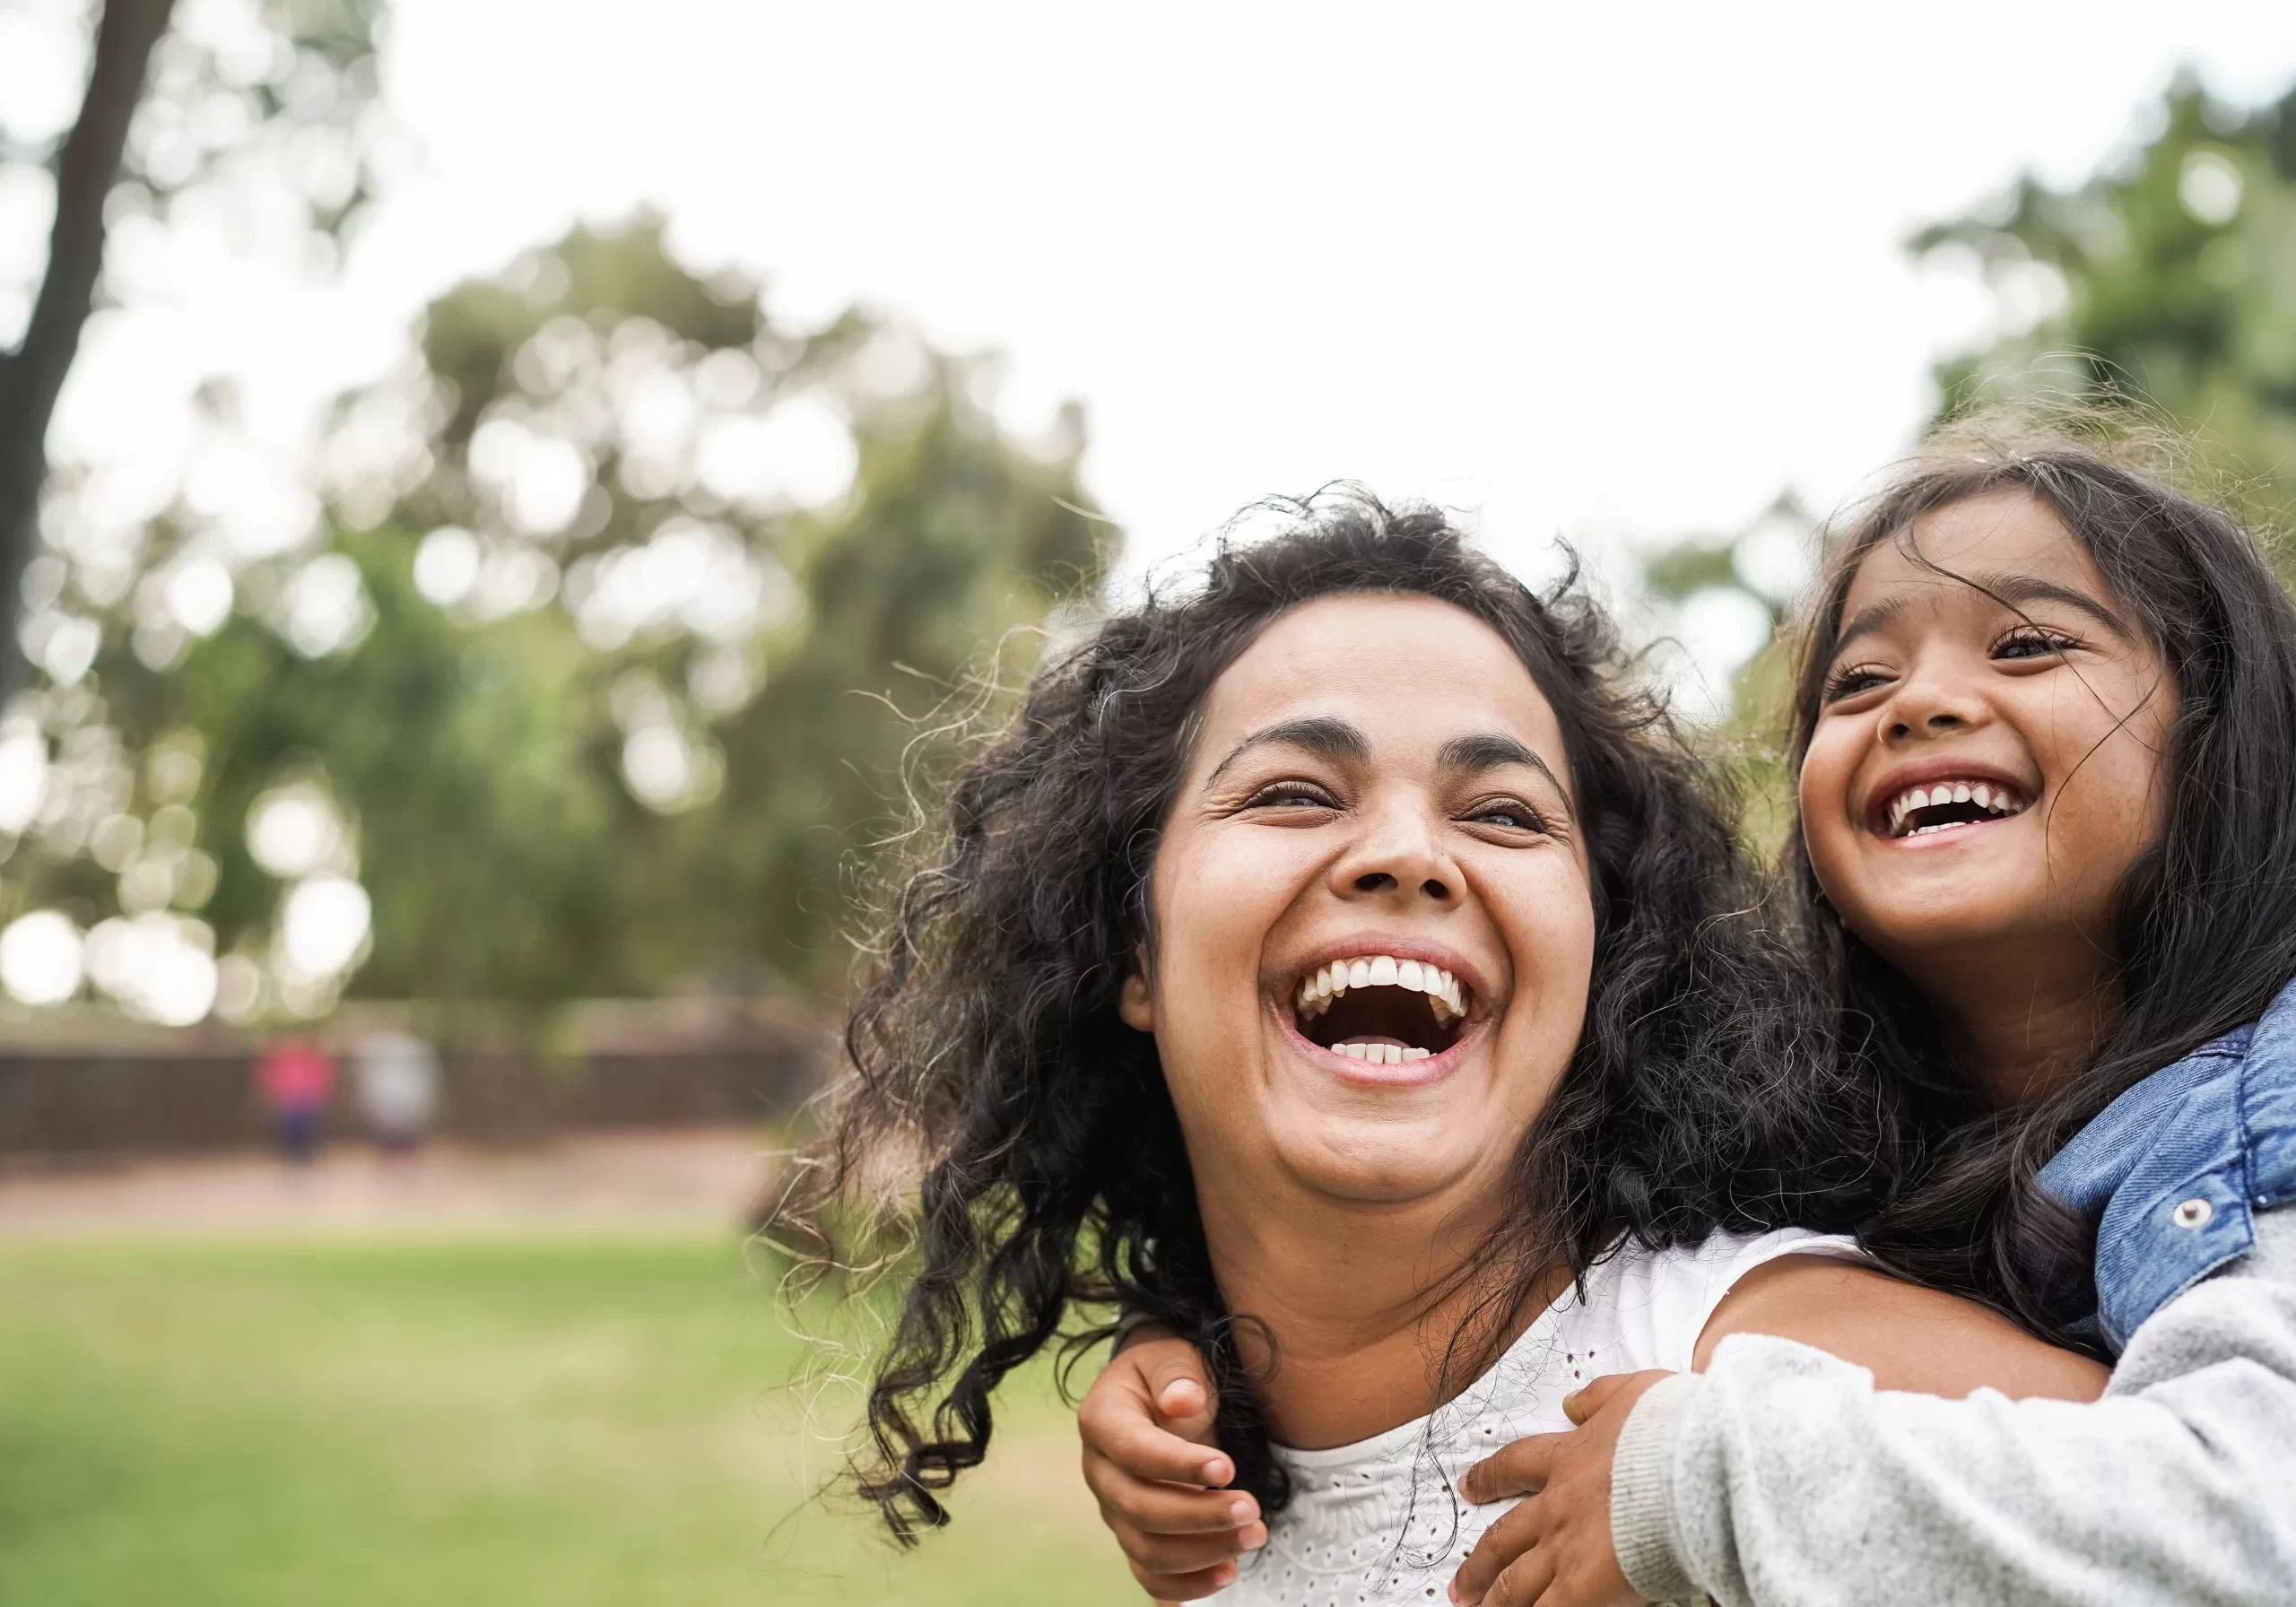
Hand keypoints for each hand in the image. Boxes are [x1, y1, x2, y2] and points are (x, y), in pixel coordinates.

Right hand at [1079, 1331, 1265, 1599]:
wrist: (1159, 1393)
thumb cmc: (1168, 1374)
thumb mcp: (1173, 1356)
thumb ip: (1178, 1375)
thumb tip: (1182, 1402)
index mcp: (1101, 1420)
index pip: (1133, 1451)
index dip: (1178, 1464)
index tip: (1229, 1468)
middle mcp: (1100, 1472)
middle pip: (1139, 1509)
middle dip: (1199, 1516)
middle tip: (1252, 1510)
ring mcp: (1114, 1510)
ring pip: (1147, 1550)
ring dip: (1202, 1552)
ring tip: (1254, 1537)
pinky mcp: (1134, 1536)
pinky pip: (1151, 1575)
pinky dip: (1186, 1585)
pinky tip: (1227, 1573)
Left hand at [1448, 1370, 1669, 1606]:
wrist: (1691, 1465)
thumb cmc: (1671, 1430)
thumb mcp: (1632, 1393)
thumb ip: (1598, 1397)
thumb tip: (1573, 1403)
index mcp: (1568, 1459)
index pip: (1515, 1466)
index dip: (1489, 1478)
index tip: (1469, 1487)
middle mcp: (1557, 1507)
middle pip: (1505, 1538)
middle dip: (1480, 1563)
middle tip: (1461, 1582)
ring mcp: (1566, 1549)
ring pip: (1516, 1582)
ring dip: (1495, 1599)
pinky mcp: (1584, 1585)